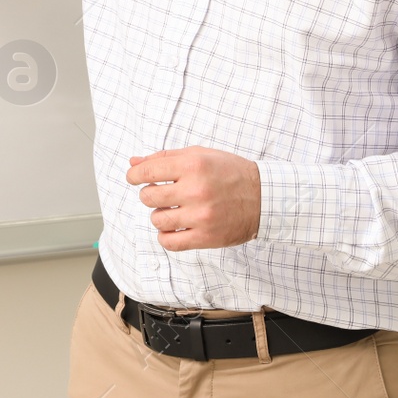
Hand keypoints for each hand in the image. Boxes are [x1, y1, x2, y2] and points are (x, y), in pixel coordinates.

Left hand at [126, 146, 260, 249]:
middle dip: (149, 194)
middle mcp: (196, 190)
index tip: (134, 177)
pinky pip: (169, 242)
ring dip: (159, 215)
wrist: (264, 198)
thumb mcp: (199, 155)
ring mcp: (201, 216)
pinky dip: (166, 236)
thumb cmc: (230, 173)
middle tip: (162, 194)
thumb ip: (164, 158)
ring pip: (157, 219)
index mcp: (193, 165)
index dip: (134, 175)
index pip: (147, 171)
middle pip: (148, 196)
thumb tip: (133, 162)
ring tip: (173, 210)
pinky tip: (174, 228)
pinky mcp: (206, 237)